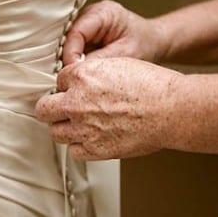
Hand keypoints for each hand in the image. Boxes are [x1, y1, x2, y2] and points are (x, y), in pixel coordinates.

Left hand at [35, 57, 182, 159]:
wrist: (173, 109)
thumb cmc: (152, 86)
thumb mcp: (116, 65)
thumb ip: (90, 74)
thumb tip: (76, 83)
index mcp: (81, 77)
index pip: (58, 82)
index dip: (68, 87)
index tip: (77, 91)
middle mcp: (76, 103)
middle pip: (44, 109)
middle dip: (52, 108)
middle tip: (62, 110)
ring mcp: (83, 128)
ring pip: (55, 132)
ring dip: (65, 128)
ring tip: (81, 125)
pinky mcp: (94, 149)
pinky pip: (73, 151)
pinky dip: (80, 146)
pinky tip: (92, 139)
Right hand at [62, 0, 171, 65]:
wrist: (154, 41)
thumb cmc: (146, 44)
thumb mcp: (126, 54)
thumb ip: (100, 61)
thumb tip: (76, 71)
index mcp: (103, 12)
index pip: (76, 33)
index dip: (70, 54)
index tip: (73, 72)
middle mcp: (91, 14)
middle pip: (68, 37)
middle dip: (68, 57)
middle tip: (73, 77)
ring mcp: (86, 24)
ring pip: (68, 43)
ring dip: (71, 59)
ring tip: (78, 75)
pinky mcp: (85, 34)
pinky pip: (73, 47)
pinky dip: (75, 60)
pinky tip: (82, 70)